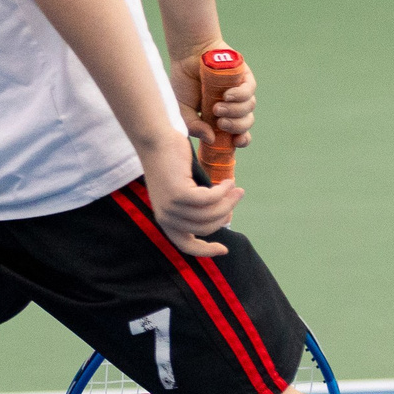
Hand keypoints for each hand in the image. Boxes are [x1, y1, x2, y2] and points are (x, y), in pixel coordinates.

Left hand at [142, 137, 240, 257]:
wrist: (156, 141)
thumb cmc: (171, 163)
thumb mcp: (182, 190)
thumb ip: (195, 207)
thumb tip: (222, 217)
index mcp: (165, 220)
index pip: (186, 245)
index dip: (206, 251)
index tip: (224, 250)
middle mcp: (166, 217)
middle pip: (206, 227)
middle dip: (226, 213)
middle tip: (237, 196)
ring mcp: (171, 207)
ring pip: (210, 213)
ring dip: (228, 201)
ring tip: (236, 188)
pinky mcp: (178, 194)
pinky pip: (209, 199)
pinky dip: (222, 192)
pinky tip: (228, 182)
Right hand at [169, 46, 254, 148]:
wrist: (187, 56)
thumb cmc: (184, 83)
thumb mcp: (183, 110)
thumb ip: (194, 127)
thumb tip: (211, 139)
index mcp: (221, 117)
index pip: (239, 134)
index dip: (242, 140)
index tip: (235, 142)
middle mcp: (234, 106)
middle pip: (246, 123)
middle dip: (236, 126)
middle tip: (220, 122)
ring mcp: (240, 91)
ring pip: (249, 108)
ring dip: (235, 111)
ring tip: (217, 107)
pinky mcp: (244, 77)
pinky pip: (249, 91)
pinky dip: (240, 96)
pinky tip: (227, 95)